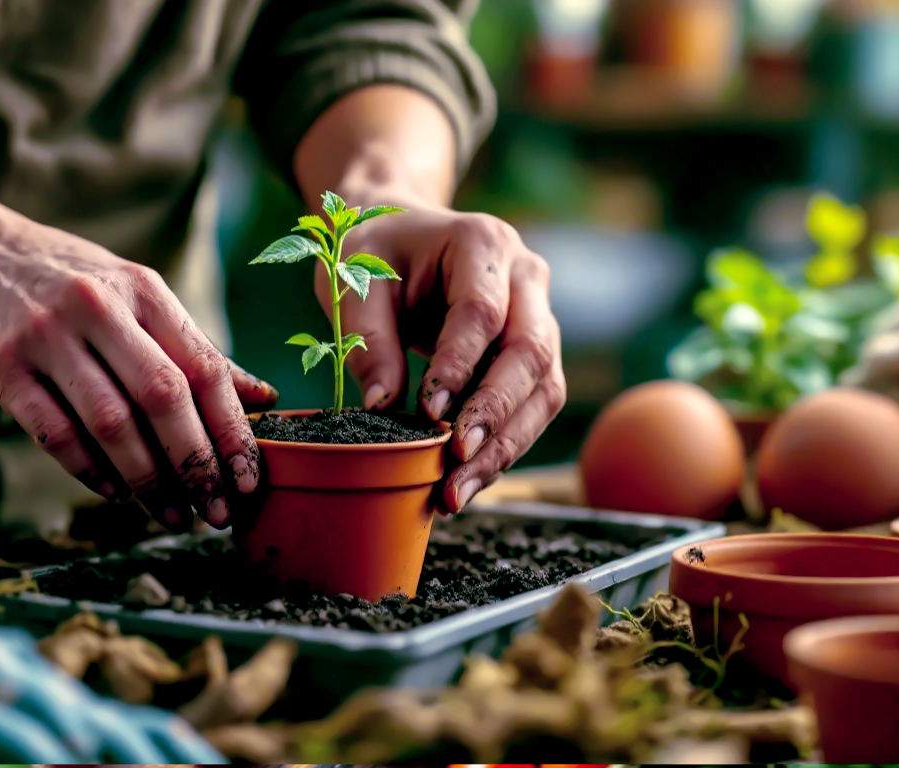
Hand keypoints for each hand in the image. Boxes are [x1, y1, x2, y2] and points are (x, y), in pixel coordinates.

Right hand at [0, 212, 275, 528]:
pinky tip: (115, 492)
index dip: (232, 429)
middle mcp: (99, 308)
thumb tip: (264, 398)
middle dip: (196, 463)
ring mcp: (46, 336)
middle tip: (215, 510)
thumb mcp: (138, 298)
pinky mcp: (3, 367)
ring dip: (147, 479)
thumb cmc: (72, 286)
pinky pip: (54, 433)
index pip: (205, 367)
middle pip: (163, 396)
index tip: (248, 478)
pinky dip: (90, 469)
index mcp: (144, 291)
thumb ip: (194, 350)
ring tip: (171, 514)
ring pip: (111, 421)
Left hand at [325, 194, 564, 512]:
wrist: (402, 232)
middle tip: (457, 462)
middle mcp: (526, 276)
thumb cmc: (376, 252)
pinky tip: (468, 479)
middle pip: (530, 353)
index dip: (460, 365)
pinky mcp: (535, 353)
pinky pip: (533, 405)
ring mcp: (539, 315)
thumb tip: (382, 408)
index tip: (429, 413)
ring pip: (544, 389)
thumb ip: (368, 339)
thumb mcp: (354, 279)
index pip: (483, 313)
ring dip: (506, 445)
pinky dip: (504, 446)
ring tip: (459, 491)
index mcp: (482, 242)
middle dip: (495, 416)